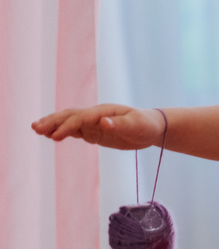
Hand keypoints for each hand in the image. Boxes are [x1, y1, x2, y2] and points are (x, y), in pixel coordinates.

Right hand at [29, 103, 164, 150]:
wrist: (153, 128)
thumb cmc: (146, 125)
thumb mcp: (137, 126)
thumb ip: (120, 124)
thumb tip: (103, 122)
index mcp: (103, 112)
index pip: (80, 118)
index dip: (67, 127)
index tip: (54, 136)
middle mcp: (95, 116)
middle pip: (69, 117)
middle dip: (52, 122)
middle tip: (35, 128)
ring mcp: (94, 123)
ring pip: (69, 122)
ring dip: (53, 125)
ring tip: (36, 130)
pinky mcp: (95, 131)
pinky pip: (76, 131)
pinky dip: (63, 132)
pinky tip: (52, 135)